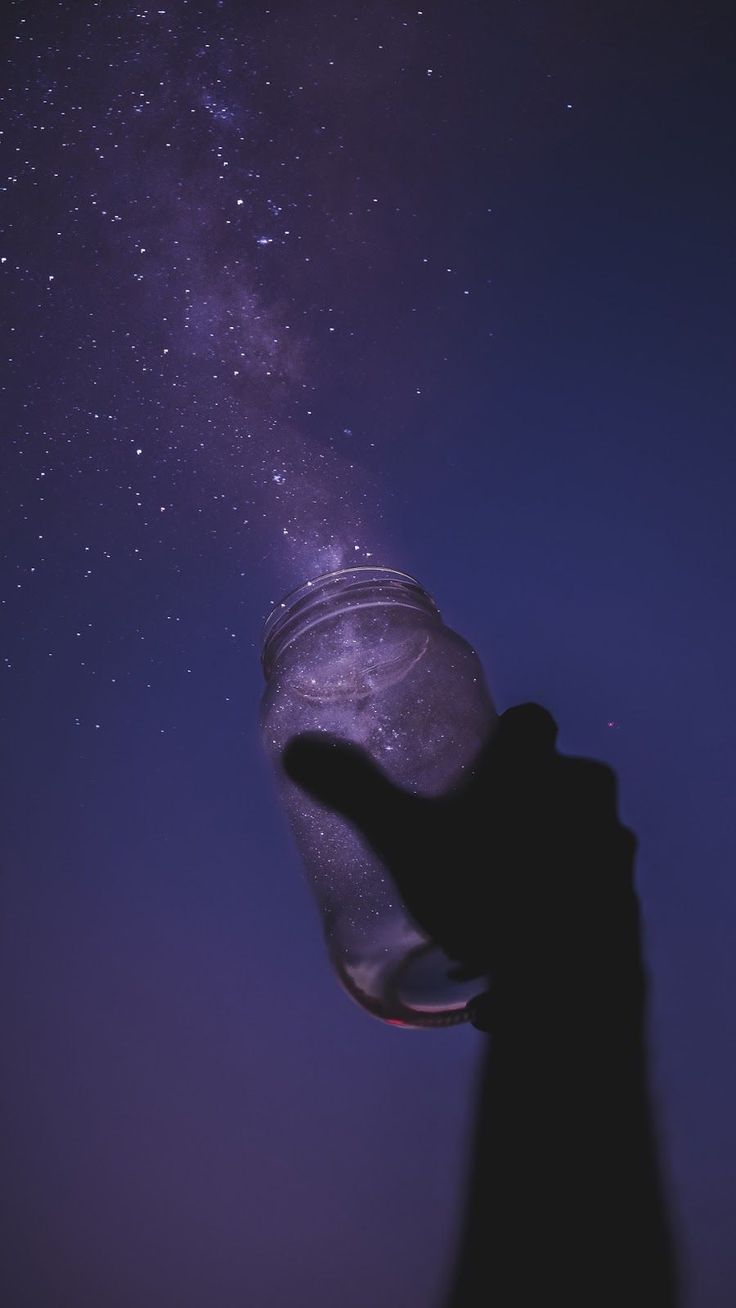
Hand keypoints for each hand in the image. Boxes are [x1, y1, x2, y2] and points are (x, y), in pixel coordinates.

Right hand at [283, 703, 642, 1033]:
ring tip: (495, 898)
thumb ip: (354, 792)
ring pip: (575, 834)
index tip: (477, 762)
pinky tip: (523, 940)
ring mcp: (615, 849)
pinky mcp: (626, 901)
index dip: (504, 736)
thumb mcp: (405, 840)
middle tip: (476, 835)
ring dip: (544, 853)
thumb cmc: (484, 890)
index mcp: (541, 764)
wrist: (567, 981)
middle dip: (522, 799)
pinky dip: (561, 903)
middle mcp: (589, 794)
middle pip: (555, 776)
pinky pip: (588, 889)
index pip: (530, 721)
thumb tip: (297, 749)